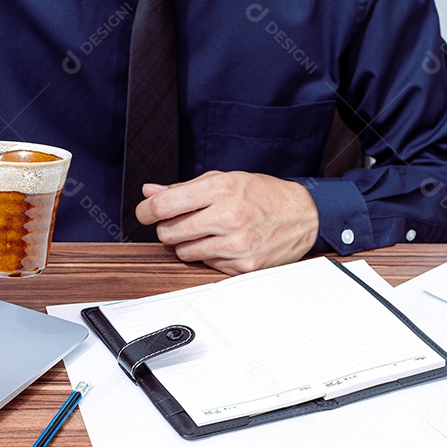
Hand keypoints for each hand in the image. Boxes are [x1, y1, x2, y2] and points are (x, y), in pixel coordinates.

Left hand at [135, 171, 318, 274]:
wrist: (302, 216)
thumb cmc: (262, 195)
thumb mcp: (225, 180)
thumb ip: (184, 188)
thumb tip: (149, 192)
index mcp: (221, 189)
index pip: (165, 204)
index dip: (146, 210)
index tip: (144, 212)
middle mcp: (228, 216)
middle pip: (169, 232)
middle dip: (167, 229)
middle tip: (179, 223)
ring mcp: (236, 244)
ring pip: (184, 252)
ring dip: (187, 244)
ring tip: (205, 232)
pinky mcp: (242, 265)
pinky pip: (206, 264)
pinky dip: (209, 255)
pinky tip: (224, 243)